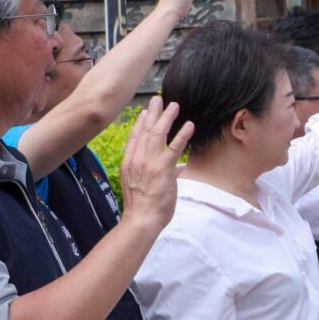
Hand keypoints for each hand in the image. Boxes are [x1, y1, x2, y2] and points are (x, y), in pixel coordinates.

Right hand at [118, 96, 193, 229]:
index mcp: (129, 163)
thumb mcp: (139, 185)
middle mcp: (137, 159)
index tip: (145, 112)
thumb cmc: (142, 207)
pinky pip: (174, 148)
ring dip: (167, 118)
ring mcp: (149, 163)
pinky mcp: (162, 169)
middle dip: (153, 113)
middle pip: (145, 130)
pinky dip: (182, 135)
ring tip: (175, 105)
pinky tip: (189, 125)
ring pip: (158, 134)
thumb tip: (171, 168)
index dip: (140, 123)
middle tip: (159, 99)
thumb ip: (151, 173)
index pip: (134, 138)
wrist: (141, 219)